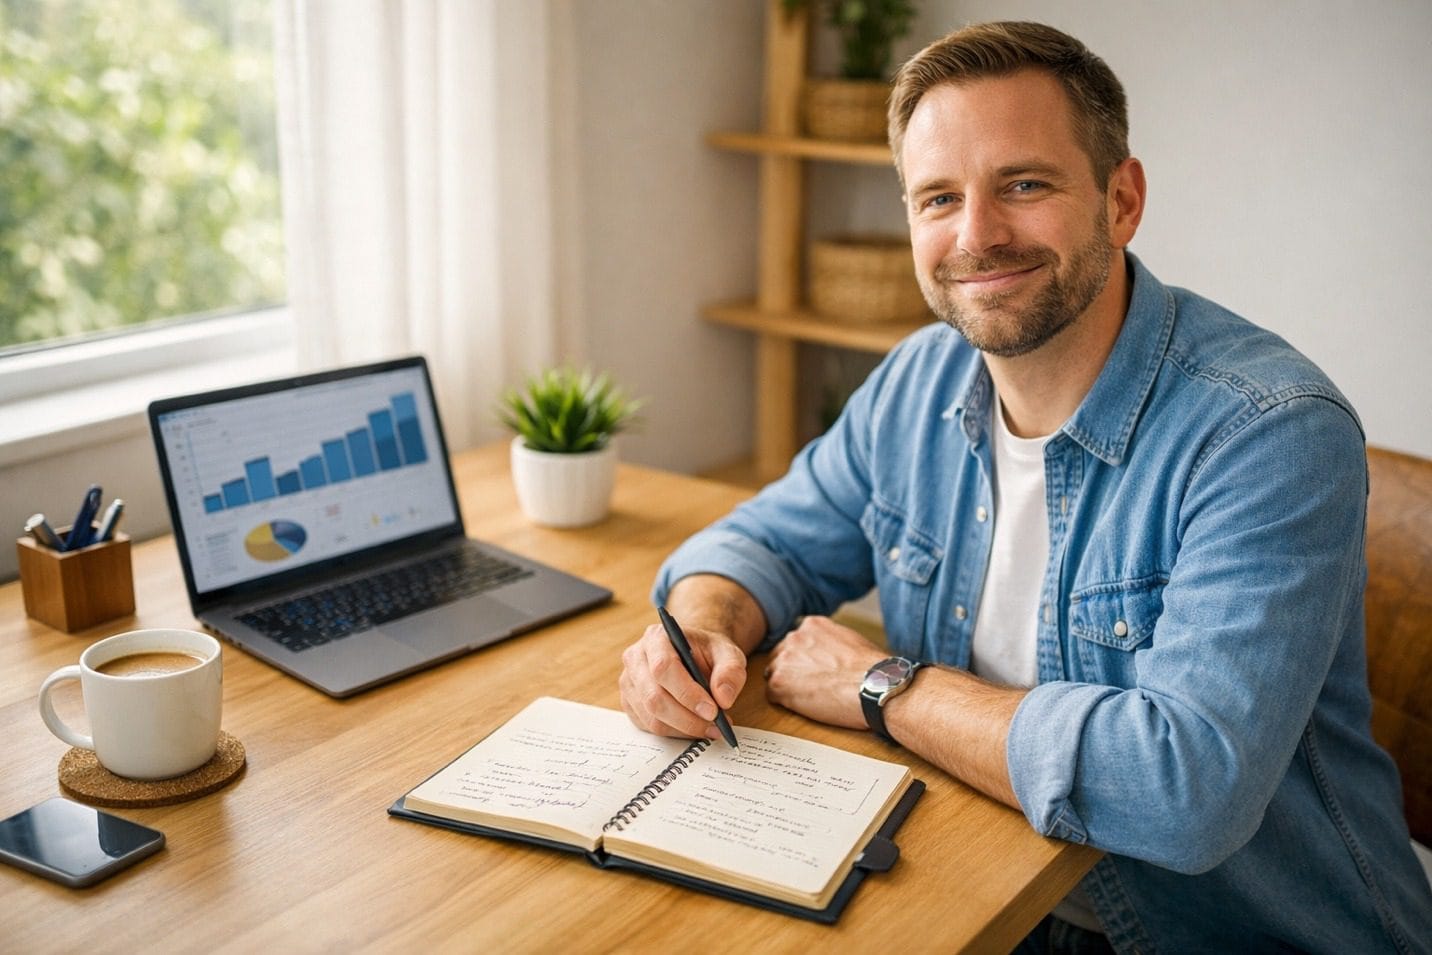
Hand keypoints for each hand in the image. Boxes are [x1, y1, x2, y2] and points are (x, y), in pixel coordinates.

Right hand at [619, 621, 747, 739]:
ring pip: (652, 718)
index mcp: (657, 637)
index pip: (664, 667)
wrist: (693, 655)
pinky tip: (694, 727)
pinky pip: (649, 727)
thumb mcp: (728, 653)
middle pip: (654, 697)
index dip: (687, 693)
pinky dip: (675, 733)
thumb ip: (731, 671)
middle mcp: (636, 659)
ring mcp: (629, 683)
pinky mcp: (630, 703)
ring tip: (711, 728)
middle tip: (716, 726)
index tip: (713, 711)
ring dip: (684, 729)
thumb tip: (724, 699)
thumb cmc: (707, 652)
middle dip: (688, 719)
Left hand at [764, 616, 887, 729]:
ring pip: (774, 675)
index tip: (814, 670)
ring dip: (788, 687)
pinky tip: (808, 706)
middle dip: (793, 671)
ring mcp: (784, 660)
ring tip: (812, 698)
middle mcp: (794, 637)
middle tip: (812, 687)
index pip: (795, 642)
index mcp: (812, 625)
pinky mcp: (779, 683)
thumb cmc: (872, 669)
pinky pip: (773, 695)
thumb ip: (829, 641)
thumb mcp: (850, 639)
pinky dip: (786, 703)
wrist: (875, 686)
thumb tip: (826, 653)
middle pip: (781, 656)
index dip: (804, 660)